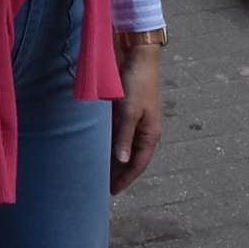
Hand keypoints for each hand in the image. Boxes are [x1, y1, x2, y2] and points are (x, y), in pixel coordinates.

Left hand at [111, 46, 162, 191]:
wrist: (139, 56)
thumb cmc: (137, 83)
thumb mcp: (130, 112)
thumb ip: (124, 137)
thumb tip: (121, 161)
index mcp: (150, 134)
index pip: (138, 164)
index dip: (125, 179)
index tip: (111, 192)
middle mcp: (145, 130)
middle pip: (130, 158)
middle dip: (118, 172)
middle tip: (100, 184)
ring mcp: (136, 121)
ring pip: (123, 146)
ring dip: (112, 158)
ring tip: (98, 170)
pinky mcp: (128, 111)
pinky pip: (118, 134)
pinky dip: (110, 143)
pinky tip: (98, 148)